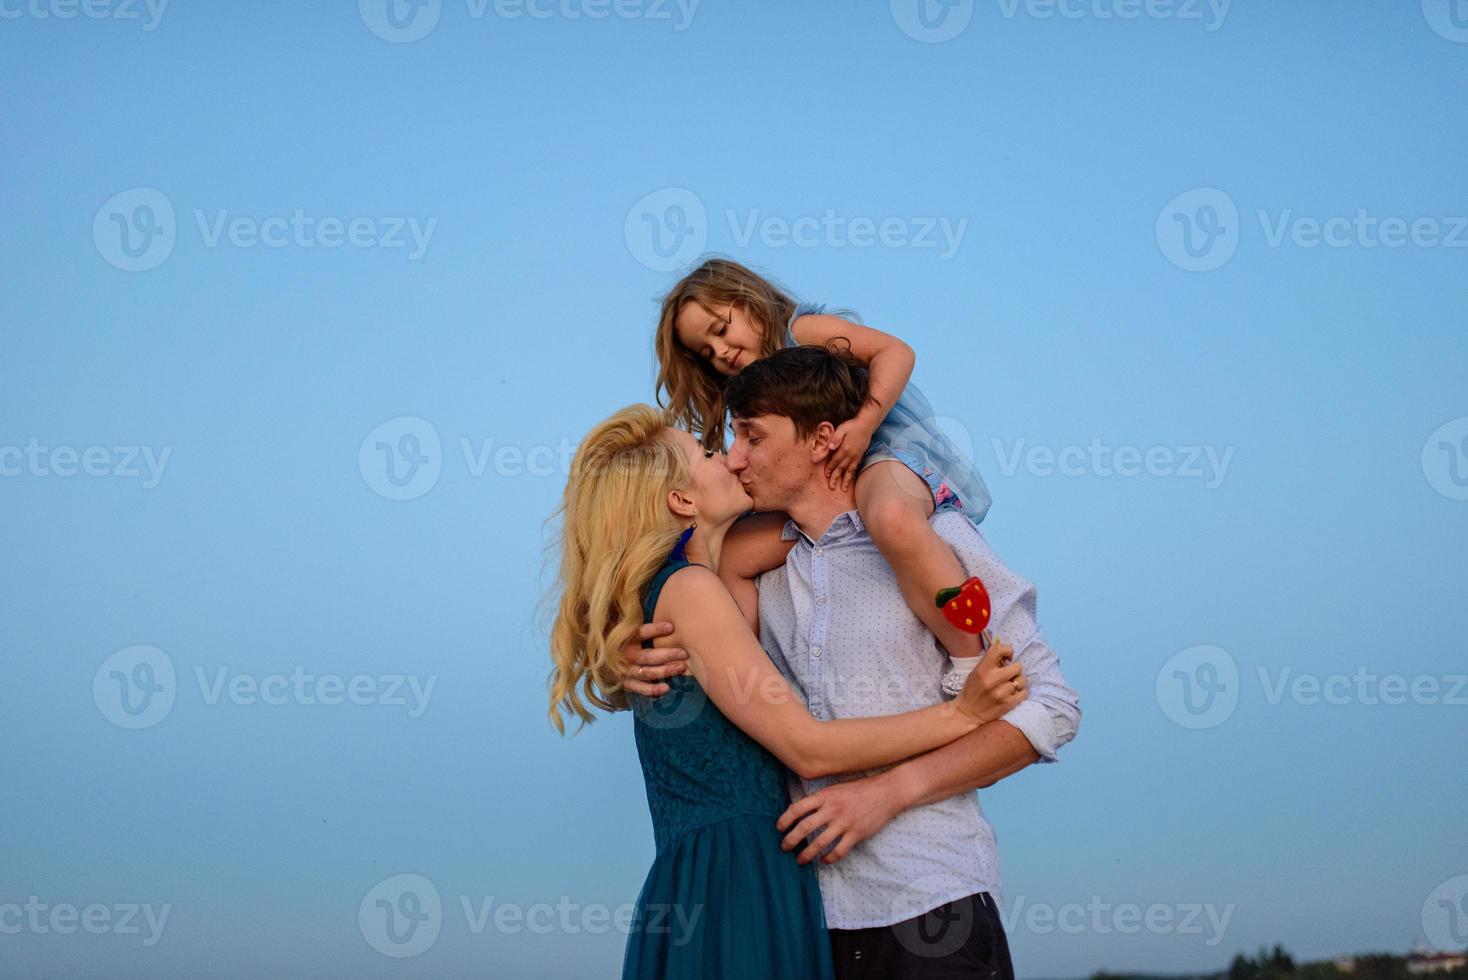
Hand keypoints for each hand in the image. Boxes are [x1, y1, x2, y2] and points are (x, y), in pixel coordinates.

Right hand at [618, 622, 686, 697]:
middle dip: (667, 654)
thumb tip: (668, 622)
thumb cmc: (624, 642)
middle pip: (648, 656)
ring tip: (681, 667)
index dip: (655, 630)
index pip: (640, 633)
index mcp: (625, 640)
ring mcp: (625, 671)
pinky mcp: (626, 684)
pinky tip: (666, 688)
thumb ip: (645, 627)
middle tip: (684, 653)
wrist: (602, 662)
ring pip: (647, 672)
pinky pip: (640, 688)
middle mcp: (625, 656)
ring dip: (665, 671)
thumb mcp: (629, 631)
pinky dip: (653, 689)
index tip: (671, 627)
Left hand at [776, 772, 903, 865]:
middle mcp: (832, 809)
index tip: (779, 828)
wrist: (886, 792)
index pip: (797, 808)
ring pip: (819, 843)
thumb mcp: (835, 788)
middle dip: (791, 840)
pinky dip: (829, 859)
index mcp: (825, 796)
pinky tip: (823, 861)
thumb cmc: (859, 790)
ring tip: (800, 860)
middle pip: (805, 827)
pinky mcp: (856, 834)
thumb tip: (800, 811)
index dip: (785, 819)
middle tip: (784, 847)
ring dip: (807, 854)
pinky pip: (838, 851)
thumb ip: (819, 800)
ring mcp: (844, 822)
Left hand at [824, 418, 873, 491]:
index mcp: (844, 449)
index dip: (830, 468)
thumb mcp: (842, 429)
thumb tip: (830, 447)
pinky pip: (855, 468)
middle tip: (831, 487)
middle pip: (841, 469)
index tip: (826, 475)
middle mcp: (851, 455)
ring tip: (843, 489)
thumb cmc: (852, 426)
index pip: (835, 461)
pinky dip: (852, 475)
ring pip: (849, 471)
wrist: (866, 424)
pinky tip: (851, 479)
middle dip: (836, 478)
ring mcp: (856, 456)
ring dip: (846, 480)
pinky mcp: (860, 456)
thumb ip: (835, 438)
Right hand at [954, 639, 1025, 724]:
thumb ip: (989, 663)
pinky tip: (1013, 694)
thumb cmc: (971, 691)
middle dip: (1014, 670)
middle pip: (1017, 666)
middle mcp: (992, 679)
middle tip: (1009, 675)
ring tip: (1011, 685)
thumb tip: (1006, 656)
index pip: (1000, 650)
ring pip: (1022, 680)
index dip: (1008, 651)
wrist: (967, 713)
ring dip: (1018, 682)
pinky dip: (1020, 692)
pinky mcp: (1008, 704)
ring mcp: (1001, 692)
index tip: (1007, 658)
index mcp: (983, 669)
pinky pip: (1024, 692)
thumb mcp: (975, 672)